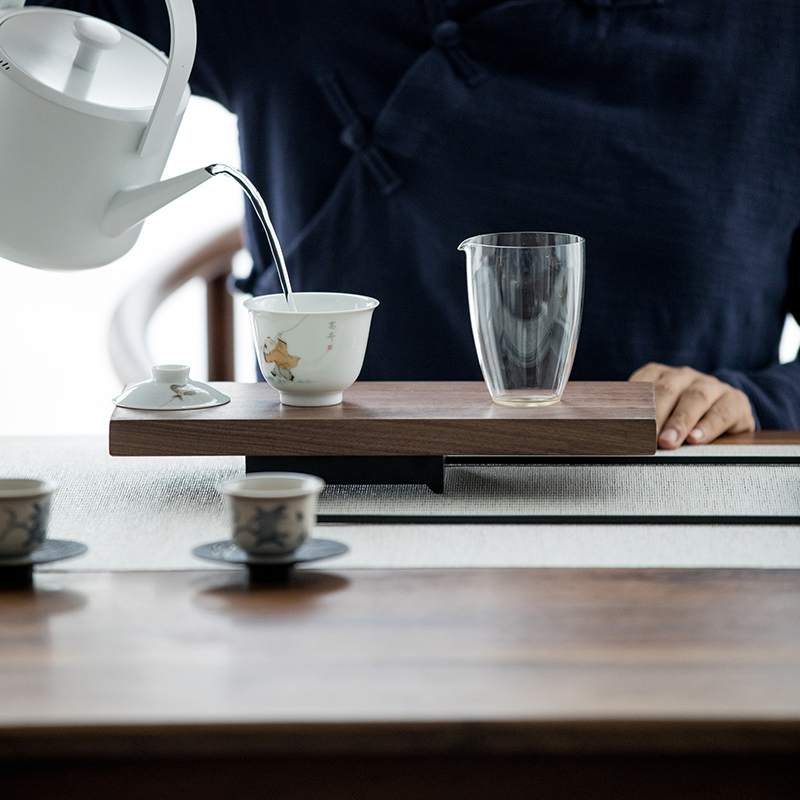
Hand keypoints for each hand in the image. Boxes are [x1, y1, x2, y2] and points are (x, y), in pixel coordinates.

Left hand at [629, 363, 754, 448]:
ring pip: (695, 398)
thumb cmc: (680, 418)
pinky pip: (721, 412)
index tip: (623, 424)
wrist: (727, 417)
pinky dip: (708, 426)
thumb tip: (610, 433)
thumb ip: (636, 419)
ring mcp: (711, 386)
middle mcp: (684, 376)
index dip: (633, 404)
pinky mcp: (735, 401)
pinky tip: (696, 438)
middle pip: (666, 390)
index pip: (642, 384)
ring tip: (669, 441)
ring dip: (679, 421)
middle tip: (646, 437)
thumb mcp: (658, 415)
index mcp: (660, 375)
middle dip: (655, 415)